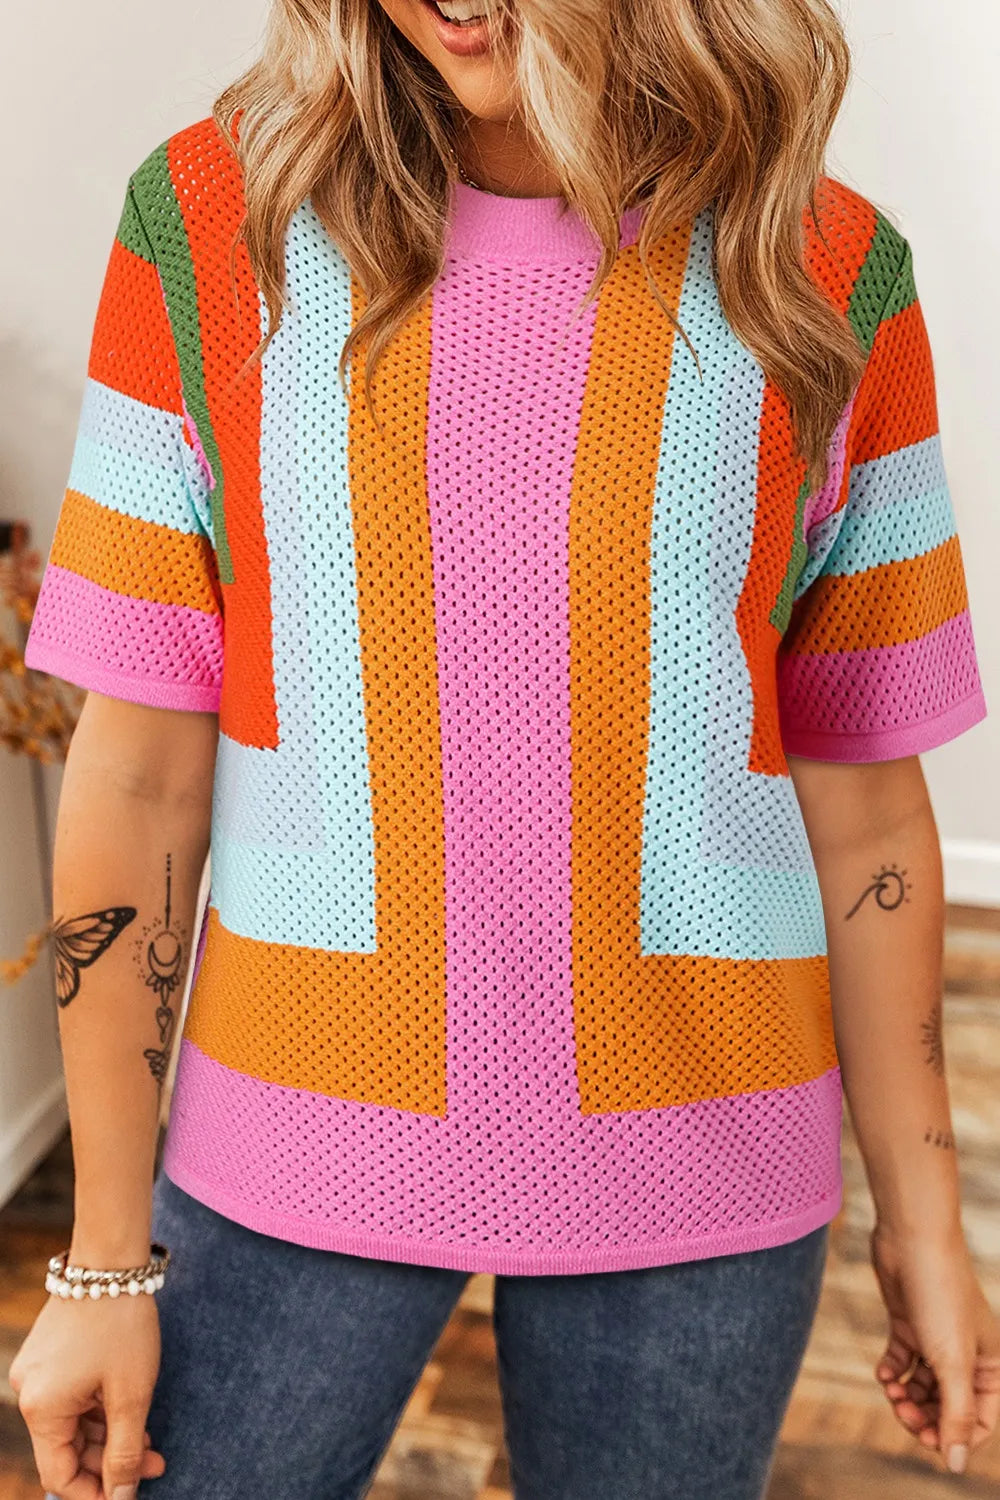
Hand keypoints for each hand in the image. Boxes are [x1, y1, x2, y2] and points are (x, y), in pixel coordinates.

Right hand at [8, 1290, 165, 1497]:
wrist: (112, 1260)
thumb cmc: (123, 1325)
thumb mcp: (131, 1393)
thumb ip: (125, 1451)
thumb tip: (121, 1496)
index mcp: (41, 1408)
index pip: (58, 1475)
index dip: (94, 1493)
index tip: (128, 1496)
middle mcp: (29, 1393)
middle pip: (67, 1449)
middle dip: (110, 1462)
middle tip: (156, 1465)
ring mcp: (38, 1373)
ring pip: (73, 1424)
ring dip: (109, 1436)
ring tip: (151, 1440)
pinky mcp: (50, 1357)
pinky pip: (72, 1398)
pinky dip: (100, 1410)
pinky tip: (132, 1414)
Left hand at [870, 1222, 999, 1473]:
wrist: (911, 1238)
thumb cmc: (940, 1295)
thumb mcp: (951, 1362)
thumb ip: (954, 1415)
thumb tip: (954, 1464)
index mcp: (990, 1366)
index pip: (978, 1421)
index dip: (952, 1435)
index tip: (924, 1435)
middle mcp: (966, 1355)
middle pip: (946, 1407)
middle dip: (924, 1415)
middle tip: (900, 1409)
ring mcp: (936, 1339)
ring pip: (922, 1387)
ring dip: (905, 1396)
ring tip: (891, 1388)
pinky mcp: (909, 1324)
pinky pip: (903, 1362)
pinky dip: (892, 1372)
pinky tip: (884, 1372)